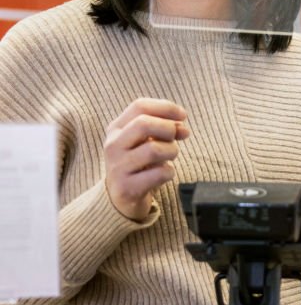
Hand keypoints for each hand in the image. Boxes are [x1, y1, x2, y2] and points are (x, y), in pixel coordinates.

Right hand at [103, 98, 189, 220]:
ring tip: (169, 157)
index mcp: (116, 128)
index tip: (183, 115)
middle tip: (175, 138)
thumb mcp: (146, 141)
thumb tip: (183, 128)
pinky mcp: (127, 188)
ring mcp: (118, 167)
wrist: (119, 198)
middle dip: (168, 129)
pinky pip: (160, 174)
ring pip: (154, 149)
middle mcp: (113, 145)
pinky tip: (164, 174)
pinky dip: (169, 172)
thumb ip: (164, 129)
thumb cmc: (138, 163)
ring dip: (172, 151)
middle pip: (144, 124)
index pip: (140, 106)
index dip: (166, 107)